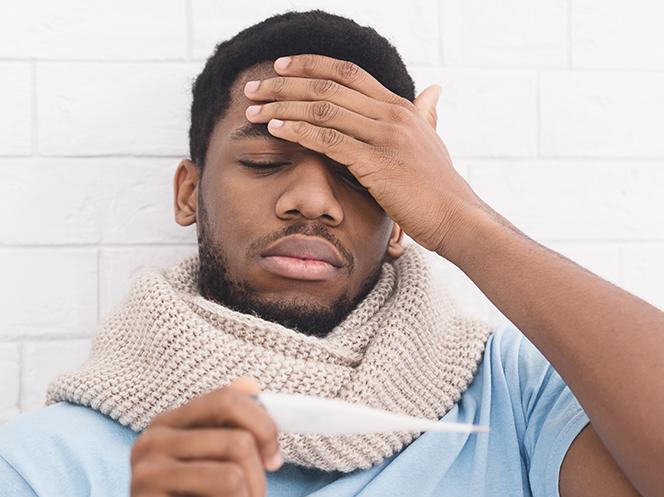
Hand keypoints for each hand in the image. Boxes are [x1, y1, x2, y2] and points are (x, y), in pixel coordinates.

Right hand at [129, 377, 281, 496]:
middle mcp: (149, 446)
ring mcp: (144, 480)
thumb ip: (227, 425)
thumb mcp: (213, 464)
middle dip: (255, 485)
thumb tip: (251, 384)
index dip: (263, 427)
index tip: (272, 458)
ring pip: (232, 482)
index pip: (225, 400)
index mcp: (165, 425)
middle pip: (237, 443)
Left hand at [243, 54, 487, 253]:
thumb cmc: (439, 186)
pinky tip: (275, 130)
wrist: (457, 217)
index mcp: (399, 106)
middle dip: (285, 84)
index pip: (348, 73)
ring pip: (323, 110)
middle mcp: (391, 114)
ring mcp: (385, 136)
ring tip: (253, 110)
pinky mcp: (376, 162)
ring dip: (282, 107)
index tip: (282, 66)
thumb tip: (433, 90)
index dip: (311, 65)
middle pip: (328, 86)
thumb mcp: (432, 141)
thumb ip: (425, 114)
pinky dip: (298, 132)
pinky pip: (328, 139)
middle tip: (254, 87)